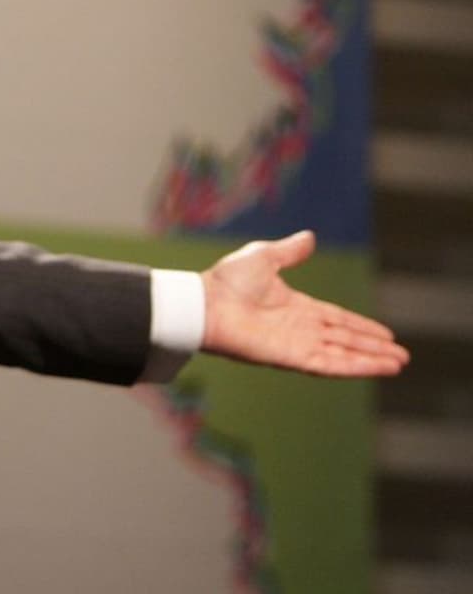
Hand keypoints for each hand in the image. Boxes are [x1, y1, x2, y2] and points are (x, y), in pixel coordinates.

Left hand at [200, 230, 408, 376]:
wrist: (204, 303)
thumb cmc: (226, 282)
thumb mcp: (263, 257)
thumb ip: (289, 251)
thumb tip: (310, 237)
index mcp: (296, 307)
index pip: (337, 319)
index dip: (361, 326)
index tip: (385, 334)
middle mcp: (300, 328)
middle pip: (345, 339)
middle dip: (373, 347)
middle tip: (401, 354)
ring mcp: (297, 344)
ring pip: (343, 353)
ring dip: (371, 359)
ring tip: (398, 364)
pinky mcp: (291, 357)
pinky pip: (329, 364)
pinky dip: (354, 367)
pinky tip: (376, 368)